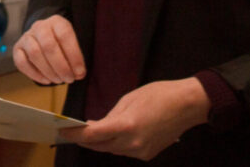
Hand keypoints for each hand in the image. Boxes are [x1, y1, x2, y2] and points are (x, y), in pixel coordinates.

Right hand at [12, 14, 84, 84]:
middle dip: (61, 66)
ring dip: (48, 71)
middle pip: (48, 45)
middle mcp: (40, 26)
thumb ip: (77, 58)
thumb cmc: (62, 44)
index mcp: (57, 21)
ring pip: (34, 53)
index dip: (74, 55)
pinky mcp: (17, 48)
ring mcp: (26, 36)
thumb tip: (79, 74)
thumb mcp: (72, 44)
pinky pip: (21, 62)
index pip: (64, 35)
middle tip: (69, 79)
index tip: (80, 72)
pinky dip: (34, 74)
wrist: (44, 37)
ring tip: (59, 80)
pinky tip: (46, 80)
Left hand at [60, 78, 209, 160]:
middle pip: (99, 146)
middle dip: (84, 139)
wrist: (187, 105)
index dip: (74, 134)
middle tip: (71, 131)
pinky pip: (124, 151)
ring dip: (100, 142)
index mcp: (126, 126)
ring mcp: (140, 152)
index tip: (62, 131)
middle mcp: (132, 143)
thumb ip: (110, 115)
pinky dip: (115, 144)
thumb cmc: (159, 95)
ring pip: (111, 149)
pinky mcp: (147, 155)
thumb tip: (96, 126)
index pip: (92, 135)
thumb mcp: (129, 99)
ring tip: (90, 132)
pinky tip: (112, 135)